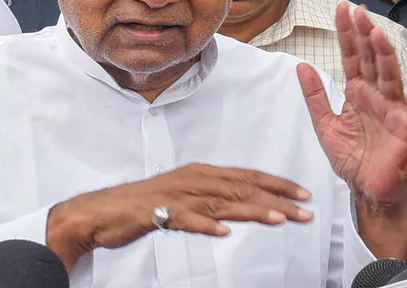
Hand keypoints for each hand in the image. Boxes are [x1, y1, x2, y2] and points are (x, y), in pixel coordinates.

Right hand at [46, 163, 313, 270]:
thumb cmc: (145, 204)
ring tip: (278, 219)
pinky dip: (205, 225)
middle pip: (241, 188)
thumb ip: (212, 200)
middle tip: (304, 209)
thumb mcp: (185, 197)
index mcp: (201, 173)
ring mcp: (175, 196)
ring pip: (220, 203)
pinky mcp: (157, 213)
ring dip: (251, 210)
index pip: (246, 176)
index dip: (276, 184)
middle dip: (276, 198)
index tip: (303, 194)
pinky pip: (185, 220)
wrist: (102, 211)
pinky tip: (223, 233)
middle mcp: (193, 179)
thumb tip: (241, 208)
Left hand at [298, 3, 406, 209]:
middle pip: (371, 59)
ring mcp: (393, 108)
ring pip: (390, 74)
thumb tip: (301, 65)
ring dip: (385, 54)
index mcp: (357, 91)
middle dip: (364, 35)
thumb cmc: (352, 158)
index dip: (347, 34)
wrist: (368, 190)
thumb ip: (315, 96)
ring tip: (376, 33)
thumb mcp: (325, 125)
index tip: (342, 9)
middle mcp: (376, 94)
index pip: (352, 56)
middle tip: (358, 12)